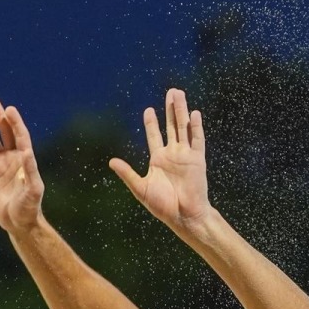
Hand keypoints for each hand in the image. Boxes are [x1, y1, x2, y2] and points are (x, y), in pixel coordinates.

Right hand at [0, 99, 44, 233]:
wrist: (18, 222)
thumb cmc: (30, 207)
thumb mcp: (34, 189)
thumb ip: (31, 170)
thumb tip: (27, 151)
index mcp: (25, 160)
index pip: (20, 136)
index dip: (15, 122)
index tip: (9, 109)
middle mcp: (12, 159)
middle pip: (4, 133)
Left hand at [109, 88, 211, 226]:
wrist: (184, 216)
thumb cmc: (163, 206)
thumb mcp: (140, 188)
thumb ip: (127, 173)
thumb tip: (111, 161)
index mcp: (158, 160)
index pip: (154, 136)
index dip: (151, 122)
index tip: (149, 109)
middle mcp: (173, 155)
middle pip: (171, 126)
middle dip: (170, 109)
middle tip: (171, 92)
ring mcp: (186, 156)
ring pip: (183, 128)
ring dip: (181, 111)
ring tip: (179, 94)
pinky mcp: (197, 160)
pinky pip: (197, 140)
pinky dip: (196, 127)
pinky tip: (194, 114)